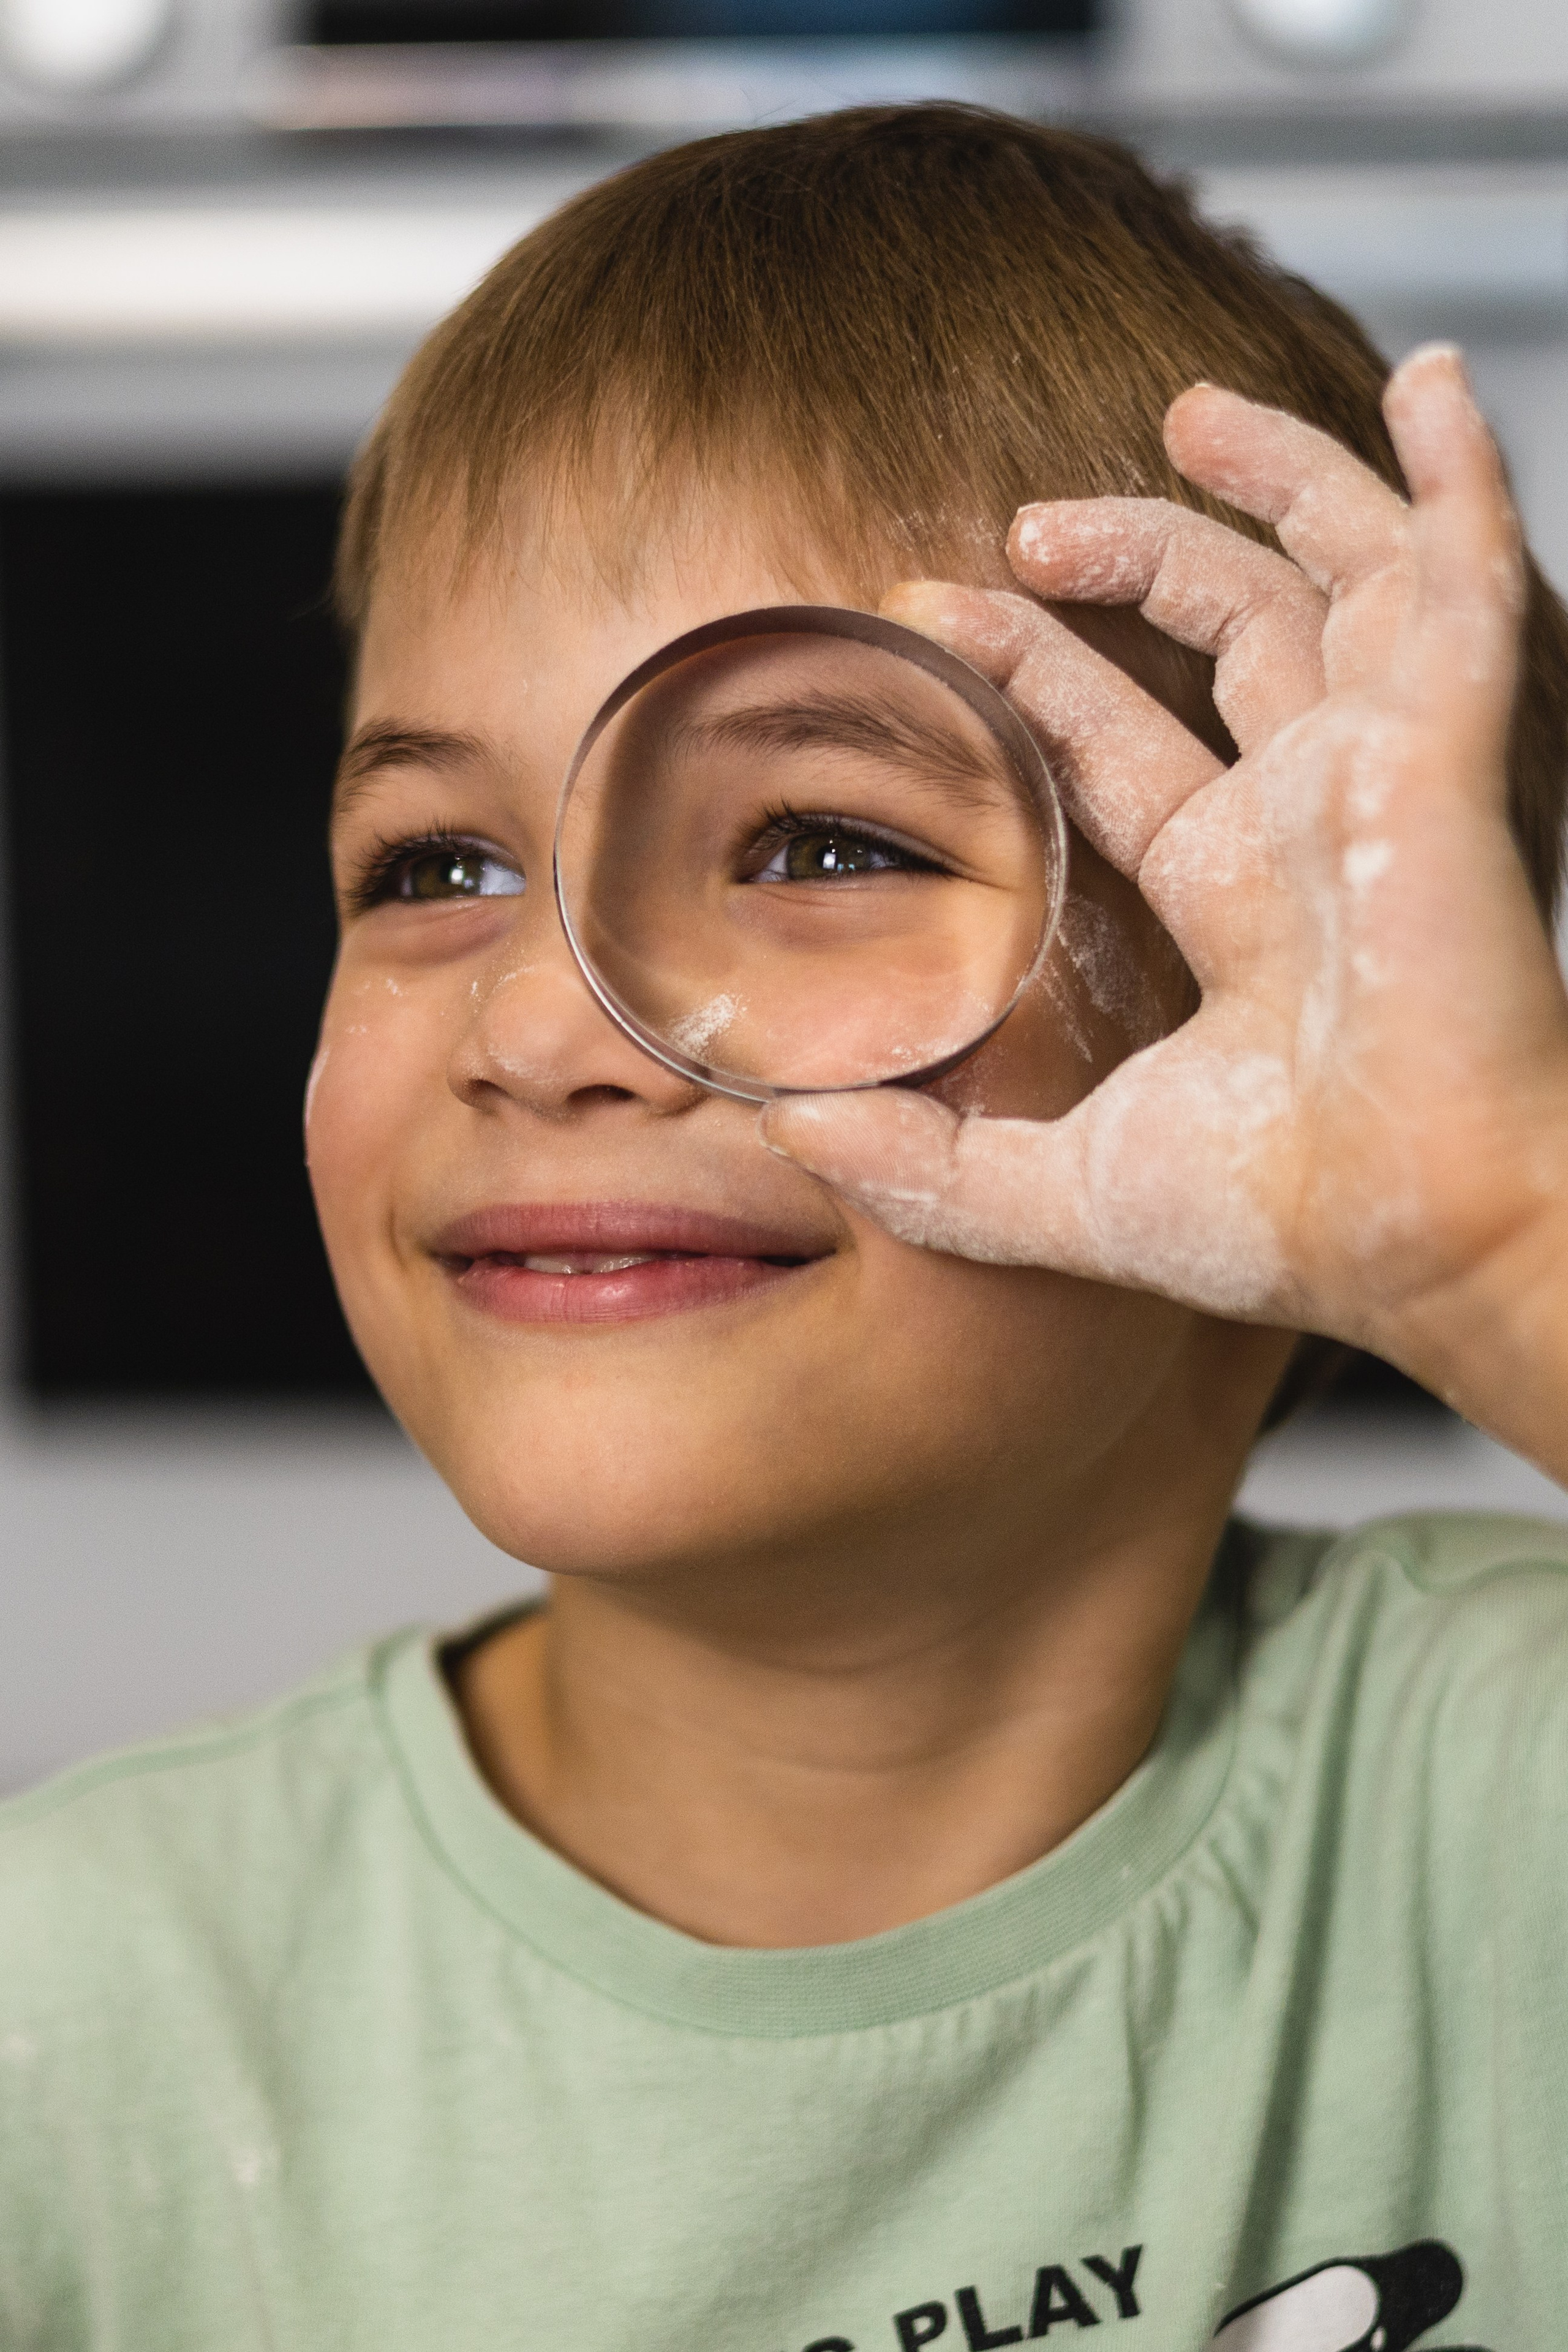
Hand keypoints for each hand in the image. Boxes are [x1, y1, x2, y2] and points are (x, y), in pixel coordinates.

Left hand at [762, 346, 1567, 1479]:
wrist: (1420, 1235)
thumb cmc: (1284, 1224)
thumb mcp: (1061, 1192)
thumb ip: (925, 1166)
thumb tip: (787, 1128)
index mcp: (1240, 899)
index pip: (1126, 743)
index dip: (1041, 671)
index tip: (942, 610)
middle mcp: (1317, 819)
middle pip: (1227, 639)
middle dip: (1130, 564)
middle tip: (1023, 527)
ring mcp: (1391, 770)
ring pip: (1338, 577)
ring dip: (1269, 485)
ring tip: (1180, 419)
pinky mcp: (1450, 742)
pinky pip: (1469, 571)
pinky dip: (1455, 470)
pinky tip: (1422, 385)